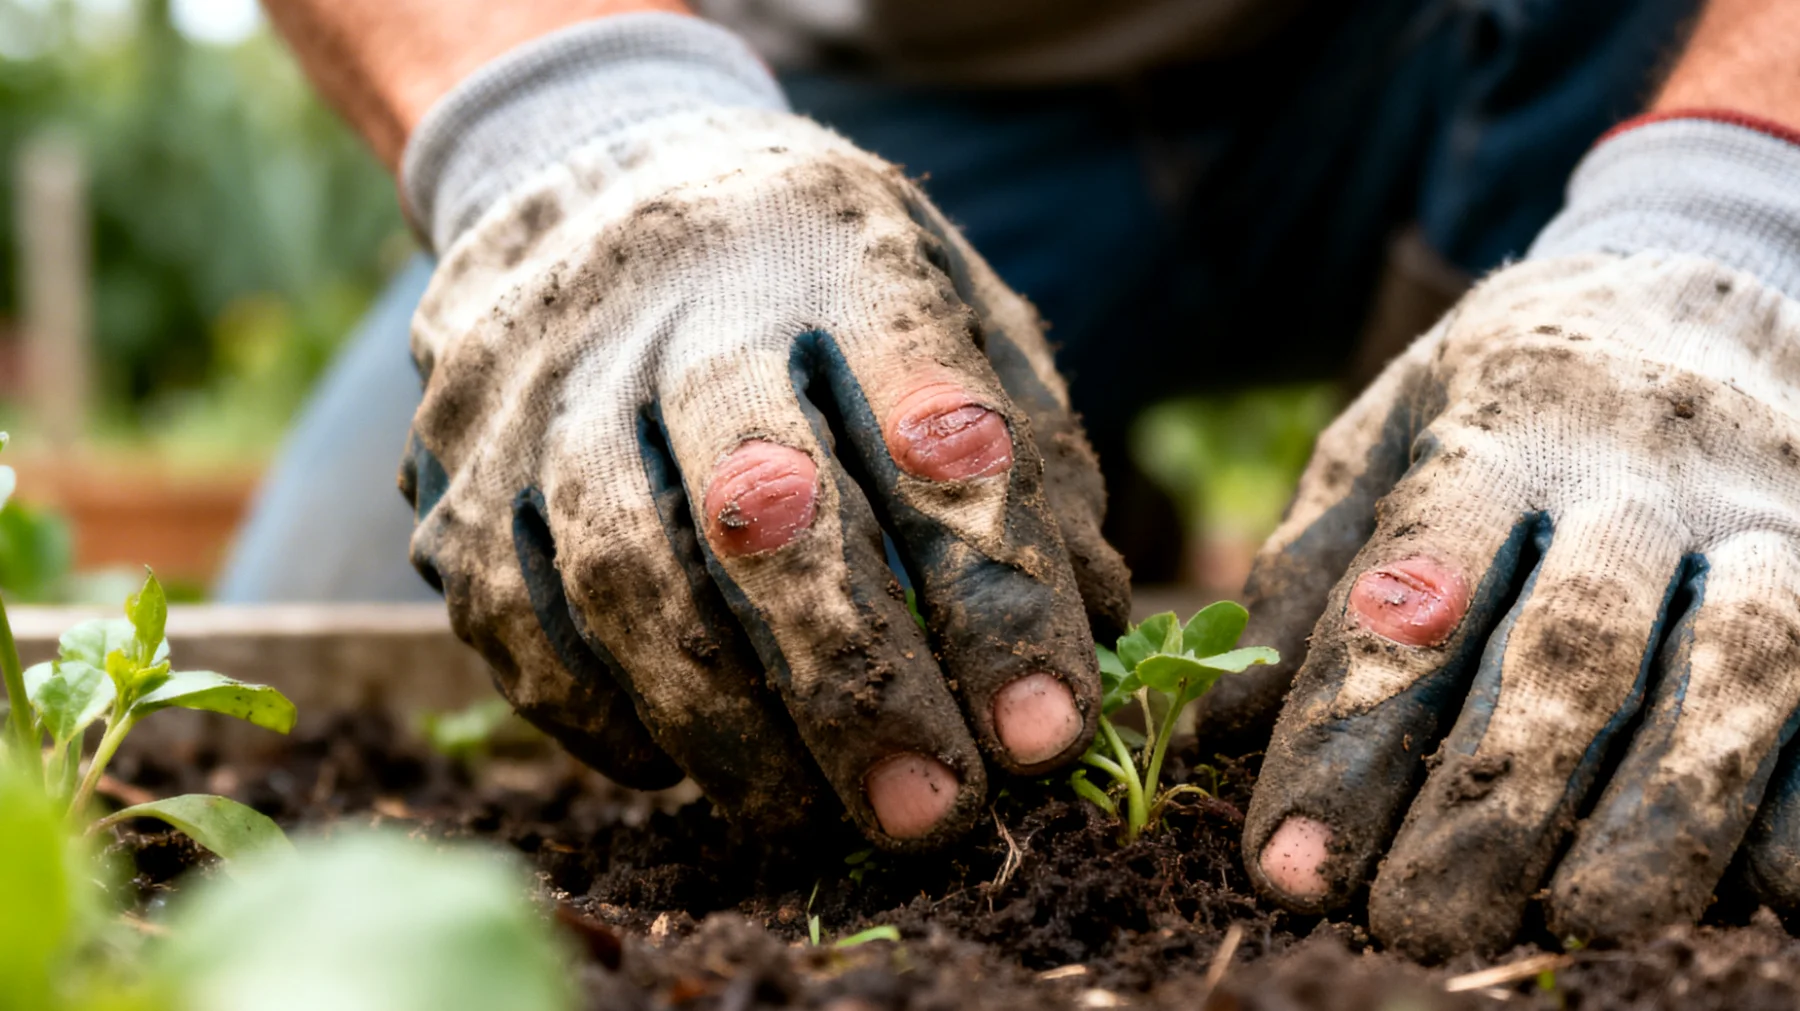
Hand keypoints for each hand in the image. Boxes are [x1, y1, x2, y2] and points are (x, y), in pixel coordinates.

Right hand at [400, 102, 1128, 847]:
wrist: (594, 165)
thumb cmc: (816, 266)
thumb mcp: (952, 293)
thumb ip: (1029, 444)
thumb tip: (1096, 625)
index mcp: (838, 251)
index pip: (936, 435)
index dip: (998, 598)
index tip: (1048, 733)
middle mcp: (676, 307)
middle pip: (764, 511)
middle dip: (857, 687)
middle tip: (931, 816)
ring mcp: (543, 388)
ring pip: (627, 581)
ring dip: (731, 732)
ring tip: (815, 820)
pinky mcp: (457, 469)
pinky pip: (517, 624)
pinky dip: (606, 716)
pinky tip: (684, 759)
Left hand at [1238, 246, 1799, 955]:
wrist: (1703, 284)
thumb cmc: (1510, 394)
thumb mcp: (1388, 431)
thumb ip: (1312, 566)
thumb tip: (1221, 727)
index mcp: (1501, 431)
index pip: (1412, 598)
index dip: (1347, 741)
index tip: (1288, 865)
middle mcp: (1643, 475)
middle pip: (1572, 648)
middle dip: (1489, 803)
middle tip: (1412, 925)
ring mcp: (1769, 521)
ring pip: (1735, 669)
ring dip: (1661, 811)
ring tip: (1582, 917)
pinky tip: (1760, 890)